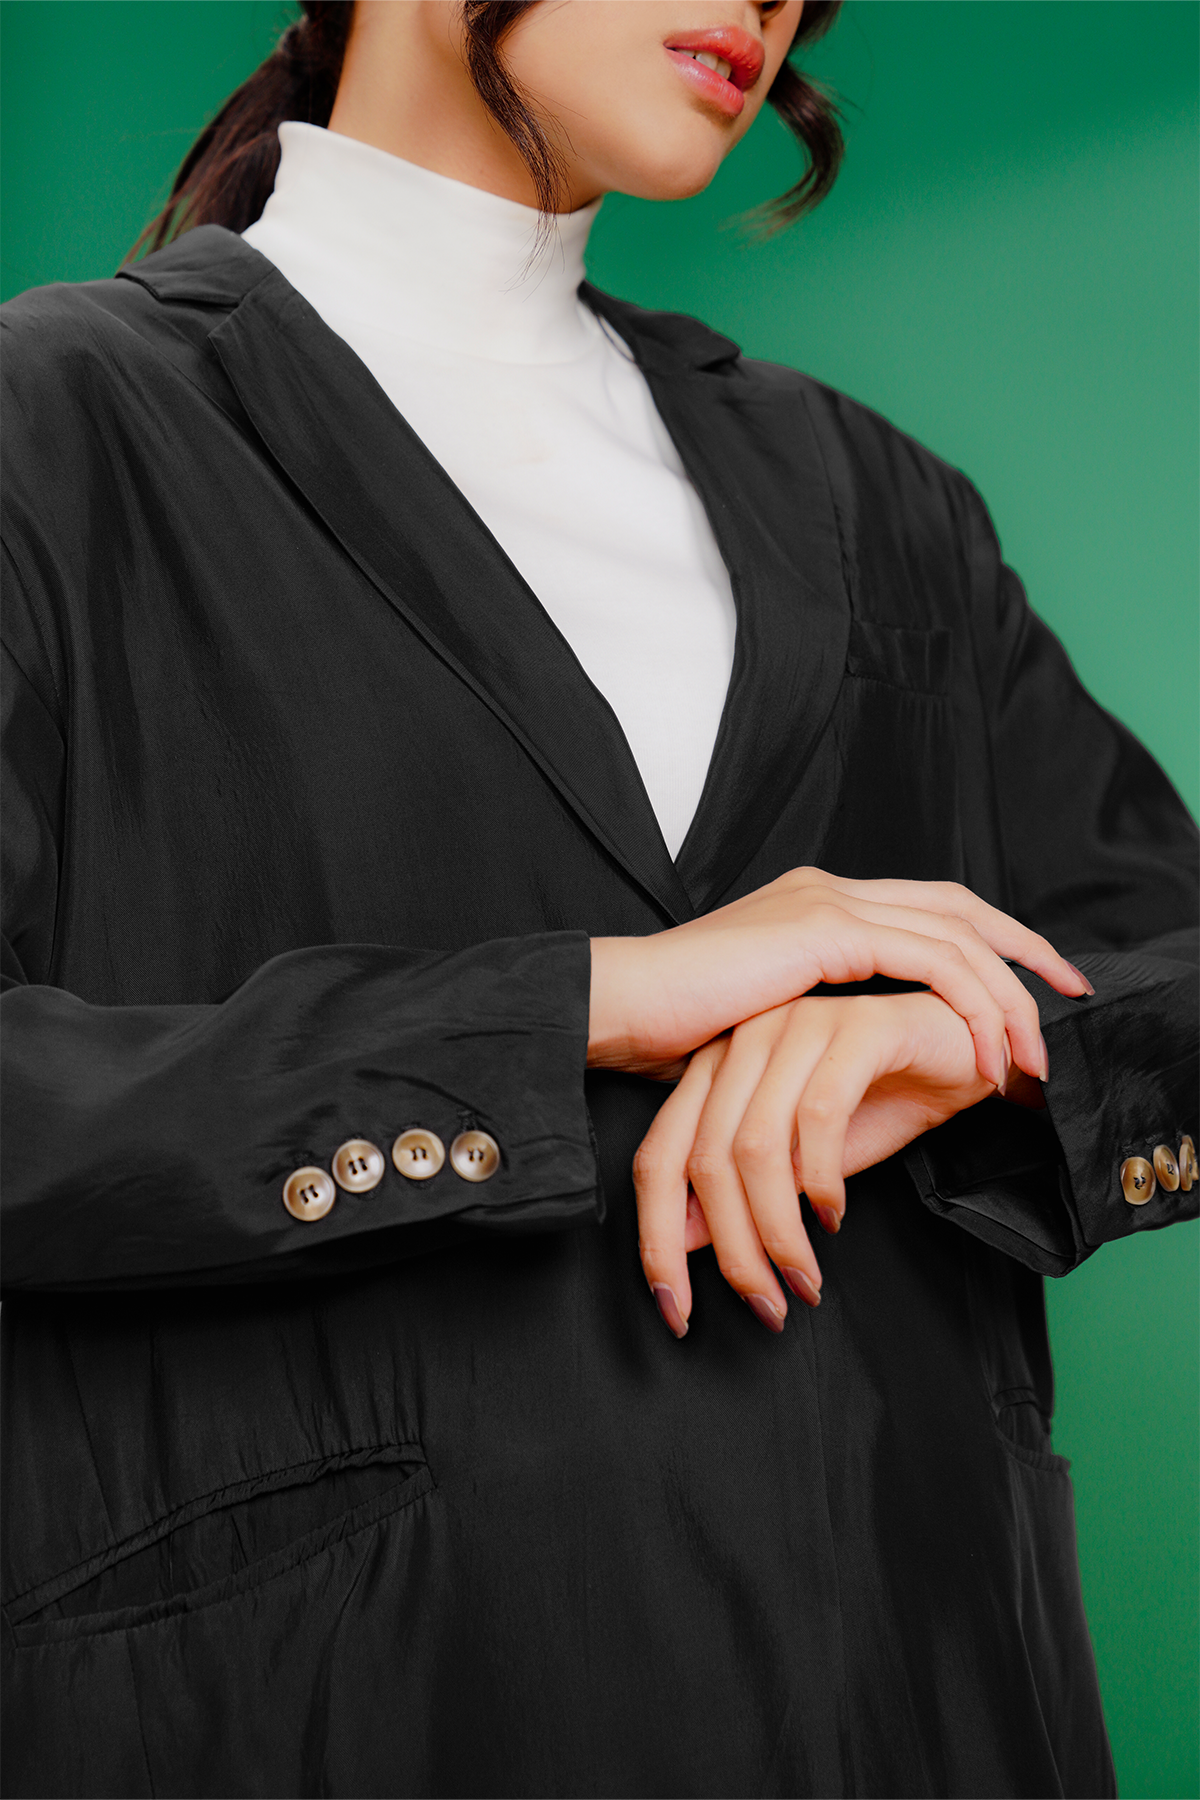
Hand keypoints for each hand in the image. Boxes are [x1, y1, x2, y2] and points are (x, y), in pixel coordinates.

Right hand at [589, 867, 1089, 1092]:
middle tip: (1071, 996)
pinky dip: (972, 1004)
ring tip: (1031, 1055)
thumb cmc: (674, 1031)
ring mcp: (828, 902)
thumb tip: (855, 1057)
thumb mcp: (765, 1021)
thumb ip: (816, 1020)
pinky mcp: (825, 930)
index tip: (1035, 986)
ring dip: (1007, 996)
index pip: (929, 909)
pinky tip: (988, 1050)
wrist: (618, 1008)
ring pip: (956, 936)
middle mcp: (830, 889)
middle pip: (960, 907)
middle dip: (1024, 952)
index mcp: (817, 903)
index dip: (991, 942)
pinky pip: (931, 962)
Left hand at [632, 990, 1020, 1338]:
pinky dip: (823, 1177)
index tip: (672, 1308)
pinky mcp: (855, 1026)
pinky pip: (820, 1114)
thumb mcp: (804, 1160)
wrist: (968, 1051)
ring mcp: (797, 1025)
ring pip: (757, 1145)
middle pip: (705, 1159)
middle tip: (764, 1302)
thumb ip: (745, 1192)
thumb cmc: (885, 1096)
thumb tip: (687, 1244)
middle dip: (732, 1248)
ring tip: (803, 1275)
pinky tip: (835, 1213)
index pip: (660, 1157)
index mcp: (718, 1067)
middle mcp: (746, 1039)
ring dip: (778, 1227)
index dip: (657, 1239)